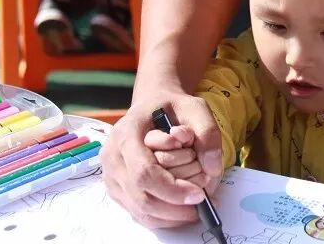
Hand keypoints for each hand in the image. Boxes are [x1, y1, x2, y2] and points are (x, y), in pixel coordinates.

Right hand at [101, 91, 223, 227]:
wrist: (152, 107)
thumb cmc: (172, 108)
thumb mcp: (195, 108)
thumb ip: (207, 133)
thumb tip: (211, 168)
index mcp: (126, 133)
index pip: (144, 171)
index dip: (172, 188)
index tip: (199, 194)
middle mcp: (112, 157)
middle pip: (142, 197)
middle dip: (175, 205)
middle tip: (202, 200)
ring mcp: (111, 176)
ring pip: (141, 210)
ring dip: (172, 214)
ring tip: (195, 206)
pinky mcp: (117, 190)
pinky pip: (140, 214)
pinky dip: (165, 216)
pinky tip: (183, 209)